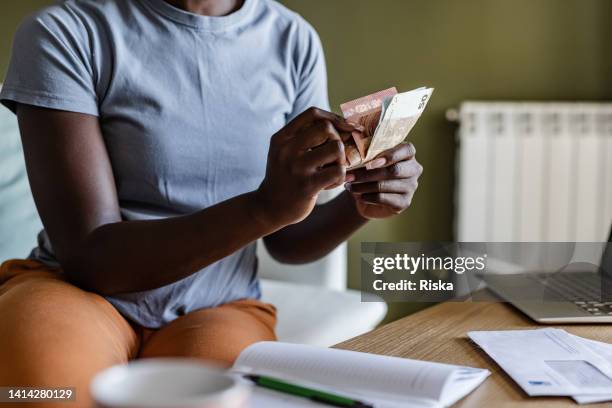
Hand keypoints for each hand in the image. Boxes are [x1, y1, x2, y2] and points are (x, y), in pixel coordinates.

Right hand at [254, 107, 363, 226]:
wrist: (269, 208)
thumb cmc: (285, 176)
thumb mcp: (285, 152)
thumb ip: (305, 137)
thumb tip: (344, 124)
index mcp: (281, 138)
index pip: (312, 113)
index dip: (333, 118)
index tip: (343, 129)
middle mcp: (287, 149)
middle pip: (326, 128)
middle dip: (338, 140)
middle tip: (335, 156)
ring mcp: (297, 167)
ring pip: (336, 148)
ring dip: (341, 159)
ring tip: (333, 169)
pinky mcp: (308, 185)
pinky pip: (338, 171)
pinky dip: (341, 177)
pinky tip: (331, 183)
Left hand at [345, 143, 422, 218]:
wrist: (368, 197)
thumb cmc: (369, 173)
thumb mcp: (368, 161)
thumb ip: (367, 156)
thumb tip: (354, 158)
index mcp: (407, 154)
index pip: (407, 149)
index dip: (391, 155)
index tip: (371, 162)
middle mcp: (413, 169)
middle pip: (394, 170)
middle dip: (368, 174)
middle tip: (350, 176)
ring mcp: (411, 187)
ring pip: (385, 185)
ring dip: (363, 186)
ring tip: (349, 186)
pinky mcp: (404, 202)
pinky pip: (383, 198)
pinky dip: (368, 196)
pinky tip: (358, 196)